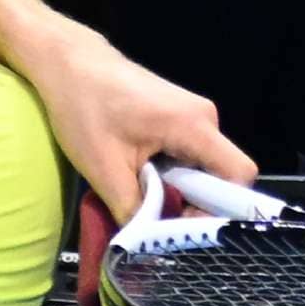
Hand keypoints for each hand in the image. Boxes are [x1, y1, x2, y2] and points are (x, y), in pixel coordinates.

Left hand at [18, 18, 255, 220]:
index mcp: (194, 125)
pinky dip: (168, 170)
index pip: (238, 175)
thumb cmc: (82, 107)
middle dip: (192, 201)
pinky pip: (187, 153)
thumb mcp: (104, 168)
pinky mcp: (177, 114)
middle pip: (219, 174)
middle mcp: (204, 117)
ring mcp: (192, 113)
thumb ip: (133, 209)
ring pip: (200, 166)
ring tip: (139, 193)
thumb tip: (147, 243)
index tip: (185, 224)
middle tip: (156, 217)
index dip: (219, 208)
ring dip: (176, 186)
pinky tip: (138, 173)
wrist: (66, 62)